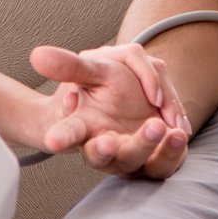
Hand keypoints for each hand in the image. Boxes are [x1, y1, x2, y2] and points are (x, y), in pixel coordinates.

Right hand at [30, 42, 189, 178]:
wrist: (135, 100)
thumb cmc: (106, 85)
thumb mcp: (88, 69)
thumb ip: (69, 64)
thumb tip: (38, 55)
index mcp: (81, 128)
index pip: (67, 134)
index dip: (60, 137)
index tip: (54, 141)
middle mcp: (103, 149)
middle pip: (103, 155)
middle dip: (106, 147)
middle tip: (115, 137)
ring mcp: (129, 158)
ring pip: (136, 160)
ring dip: (147, 144)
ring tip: (161, 126)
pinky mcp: (155, 160)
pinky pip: (165, 163)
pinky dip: (173, 150)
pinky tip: (179, 131)